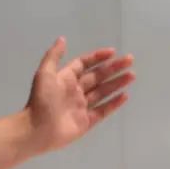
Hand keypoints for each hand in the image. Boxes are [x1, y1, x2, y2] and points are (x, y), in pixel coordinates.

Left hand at [24, 37, 134, 156]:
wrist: (37, 130)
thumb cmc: (41, 100)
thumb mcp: (45, 74)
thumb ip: (54, 56)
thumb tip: (62, 38)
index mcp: (65, 79)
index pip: (84, 64)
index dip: (97, 58)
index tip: (113, 52)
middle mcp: (75, 91)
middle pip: (97, 77)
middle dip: (113, 68)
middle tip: (130, 60)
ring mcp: (81, 107)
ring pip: (103, 92)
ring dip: (117, 83)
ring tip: (132, 75)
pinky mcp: (86, 122)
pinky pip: (103, 110)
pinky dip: (114, 103)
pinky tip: (125, 95)